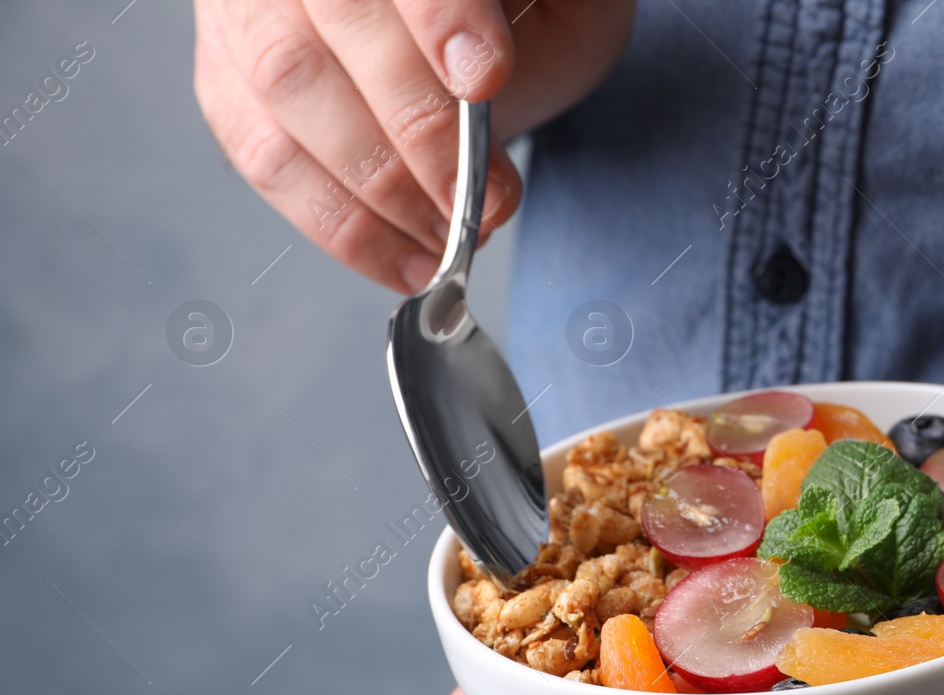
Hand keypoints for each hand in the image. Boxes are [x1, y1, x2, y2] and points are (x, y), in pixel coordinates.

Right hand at [194, 0, 634, 291]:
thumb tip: (487, 82)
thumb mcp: (557, 5)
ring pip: (285, 84)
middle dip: (420, 128)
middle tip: (485, 199)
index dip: (439, 14)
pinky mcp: (226, 71)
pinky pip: (261, 153)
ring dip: (380, 186)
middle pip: (336, 17)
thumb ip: (535, 18)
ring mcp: (248, 4)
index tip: (483, 78)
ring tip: (452, 237)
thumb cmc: (520, 15)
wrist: (473, 32)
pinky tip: (408, 260)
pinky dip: (340, 222)